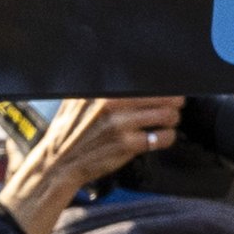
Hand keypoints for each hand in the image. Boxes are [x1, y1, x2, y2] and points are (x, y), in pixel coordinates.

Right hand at [0, 93, 182, 233]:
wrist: (59, 162)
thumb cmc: (69, 131)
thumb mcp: (77, 99)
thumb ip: (97, 85)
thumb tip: (122, 71)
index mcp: (102, 89)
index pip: (145, 79)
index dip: (163, 83)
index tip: (168, 87)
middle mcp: (111, 103)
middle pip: (162, 95)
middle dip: (174, 100)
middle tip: (174, 104)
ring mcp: (120, 125)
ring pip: (167, 115)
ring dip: (172, 118)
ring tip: (168, 120)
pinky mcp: (126, 145)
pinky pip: (162, 138)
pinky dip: (167, 137)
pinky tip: (160, 137)